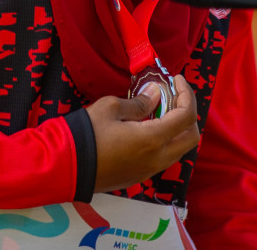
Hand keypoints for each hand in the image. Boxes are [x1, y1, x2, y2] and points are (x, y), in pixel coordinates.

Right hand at [89, 76, 199, 192]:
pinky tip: (147, 126)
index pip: (187, 116)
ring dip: (177, 128)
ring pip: (178, 149)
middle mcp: (157, 159)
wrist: (65, 167)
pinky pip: (163, 158)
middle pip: (191, 137)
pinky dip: (165, 140)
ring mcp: (149, 171)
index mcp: (153, 139)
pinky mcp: (139, 177)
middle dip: (188, 113)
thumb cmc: (86, 133)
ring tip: (159, 109)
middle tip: (173, 95)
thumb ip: (139, 102)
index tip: (176, 79)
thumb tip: (156, 93)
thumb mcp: (110, 108)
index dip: (186, 94)